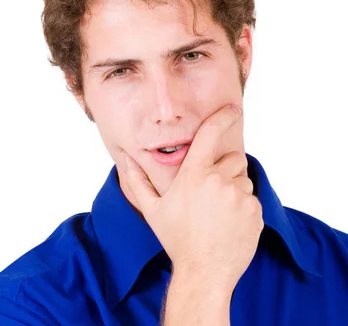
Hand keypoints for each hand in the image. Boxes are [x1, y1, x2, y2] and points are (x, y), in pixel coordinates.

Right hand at [121, 104, 263, 291]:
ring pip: (243, 179)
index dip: (223, 118)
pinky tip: (228, 223)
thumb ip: (138, 181)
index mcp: (194, 175)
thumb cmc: (176, 239)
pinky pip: (252, 199)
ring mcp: (240, 196)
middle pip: (232, 158)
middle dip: (224, 168)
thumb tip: (124, 162)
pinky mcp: (255, 212)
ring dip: (234, 188)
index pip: (210, 135)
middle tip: (210, 191)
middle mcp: (219, 181)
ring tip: (218, 211)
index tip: (232, 109)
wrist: (204, 272)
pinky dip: (243, 207)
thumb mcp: (152, 210)